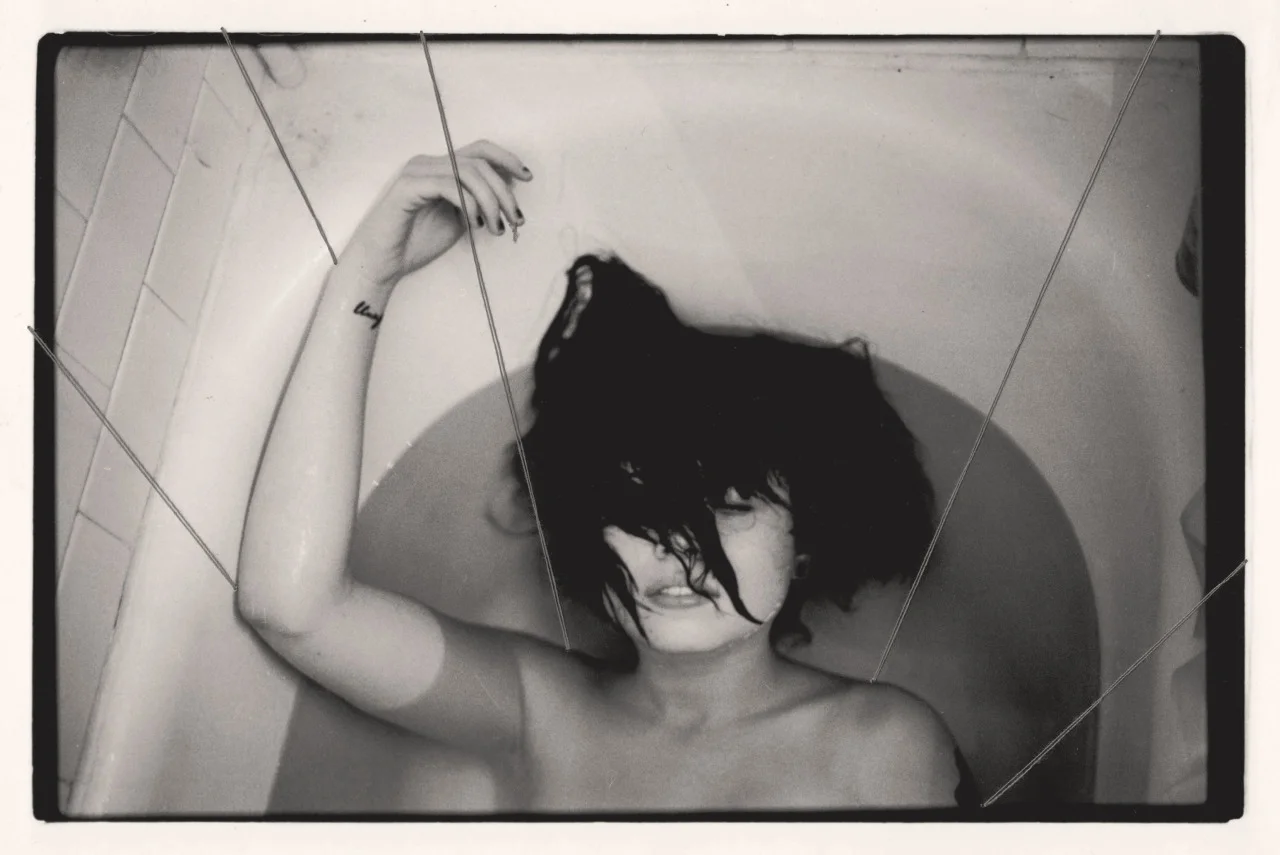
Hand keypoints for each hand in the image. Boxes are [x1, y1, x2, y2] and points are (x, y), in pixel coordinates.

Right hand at [340, 140, 532, 289]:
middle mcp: (428, 163)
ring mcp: (417, 172)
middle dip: (504, 190)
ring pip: (469, 172)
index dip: (507, 159)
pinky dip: (469, 204)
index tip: (527, 177)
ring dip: (491, 200)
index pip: (480, 150)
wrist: (383, 263)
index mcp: (441, 168)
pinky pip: (449, 185)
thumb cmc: (417, 243)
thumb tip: (509, 190)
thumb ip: (479, 203)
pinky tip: (475, 224)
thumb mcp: (460, 221)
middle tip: (515, 219)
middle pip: (480, 162)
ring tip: (496, 228)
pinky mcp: (408, 187)